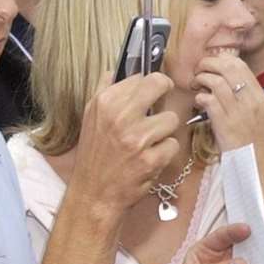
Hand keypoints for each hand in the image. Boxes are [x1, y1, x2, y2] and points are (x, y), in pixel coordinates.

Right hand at [69, 72, 180, 216]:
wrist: (94, 193)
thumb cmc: (95, 155)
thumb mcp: (90, 118)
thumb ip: (102, 91)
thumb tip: (113, 70)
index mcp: (105, 102)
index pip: (142, 77)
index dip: (151, 84)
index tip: (152, 91)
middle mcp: (121, 116)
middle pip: (160, 85)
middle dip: (165, 93)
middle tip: (161, 104)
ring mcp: (137, 138)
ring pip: (171, 118)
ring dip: (164, 131)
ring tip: (149, 141)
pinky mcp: (151, 159)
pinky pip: (173, 144)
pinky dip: (165, 152)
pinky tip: (151, 158)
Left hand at [192, 53, 263, 154]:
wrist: (256, 166)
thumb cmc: (254, 142)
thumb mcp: (257, 114)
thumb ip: (244, 96)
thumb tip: (225, 79)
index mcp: (259, 95)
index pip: (239, 65)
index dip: (221, 60)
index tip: (212, 65)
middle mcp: (250, 100)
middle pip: (227, 67)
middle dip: (208, 64)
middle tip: (199, 71)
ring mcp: (238, 111)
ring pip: (215, 81)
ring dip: (201, 80)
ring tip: (197, 86)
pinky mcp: (224, 123)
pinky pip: (208, 100)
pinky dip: (200, 97)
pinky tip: (199, 102)